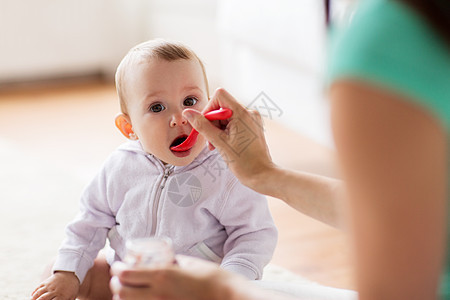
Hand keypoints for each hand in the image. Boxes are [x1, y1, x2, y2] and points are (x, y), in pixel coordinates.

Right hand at [31, 271, 79, 299]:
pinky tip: (31, 296)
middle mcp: (54, 291)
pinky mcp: (46, 282)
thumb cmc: (71, 288)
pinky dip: (34, 292)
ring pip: (39, 293)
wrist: (70, 274)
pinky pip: (38, 287)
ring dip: (33, 298)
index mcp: (61, 295)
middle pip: (43, 298)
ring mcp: (50, 285)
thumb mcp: (72, 296)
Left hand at [110, 255, 246, 299]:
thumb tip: (164, 259)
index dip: (117, 270)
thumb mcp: (190, 263)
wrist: (227, 297)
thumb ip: (174, 262)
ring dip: (124, 297)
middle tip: (119, 279)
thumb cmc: (213, 279)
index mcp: (163, 275)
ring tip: (128, 291)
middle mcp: (158, 294)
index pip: (126, 274)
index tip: (119, 266)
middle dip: (116, 284)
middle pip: (122, 292)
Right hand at [182, 88, 275, 192]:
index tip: (206, 124)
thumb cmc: (245, 162)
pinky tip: (225, 144)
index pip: (220, 96)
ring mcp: (252, 120)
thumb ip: (202, 125)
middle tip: (212, 140)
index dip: (209, 109)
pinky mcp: (252, 127)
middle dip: (213, 123)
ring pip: (227, 117)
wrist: (261, 175)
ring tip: (218, 145)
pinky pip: (234, 123)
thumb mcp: (219, 142)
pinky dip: (226, 132)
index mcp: (242, 113)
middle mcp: (249, 113)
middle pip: (222, 107)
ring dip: (218, 129)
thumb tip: (188, 113)